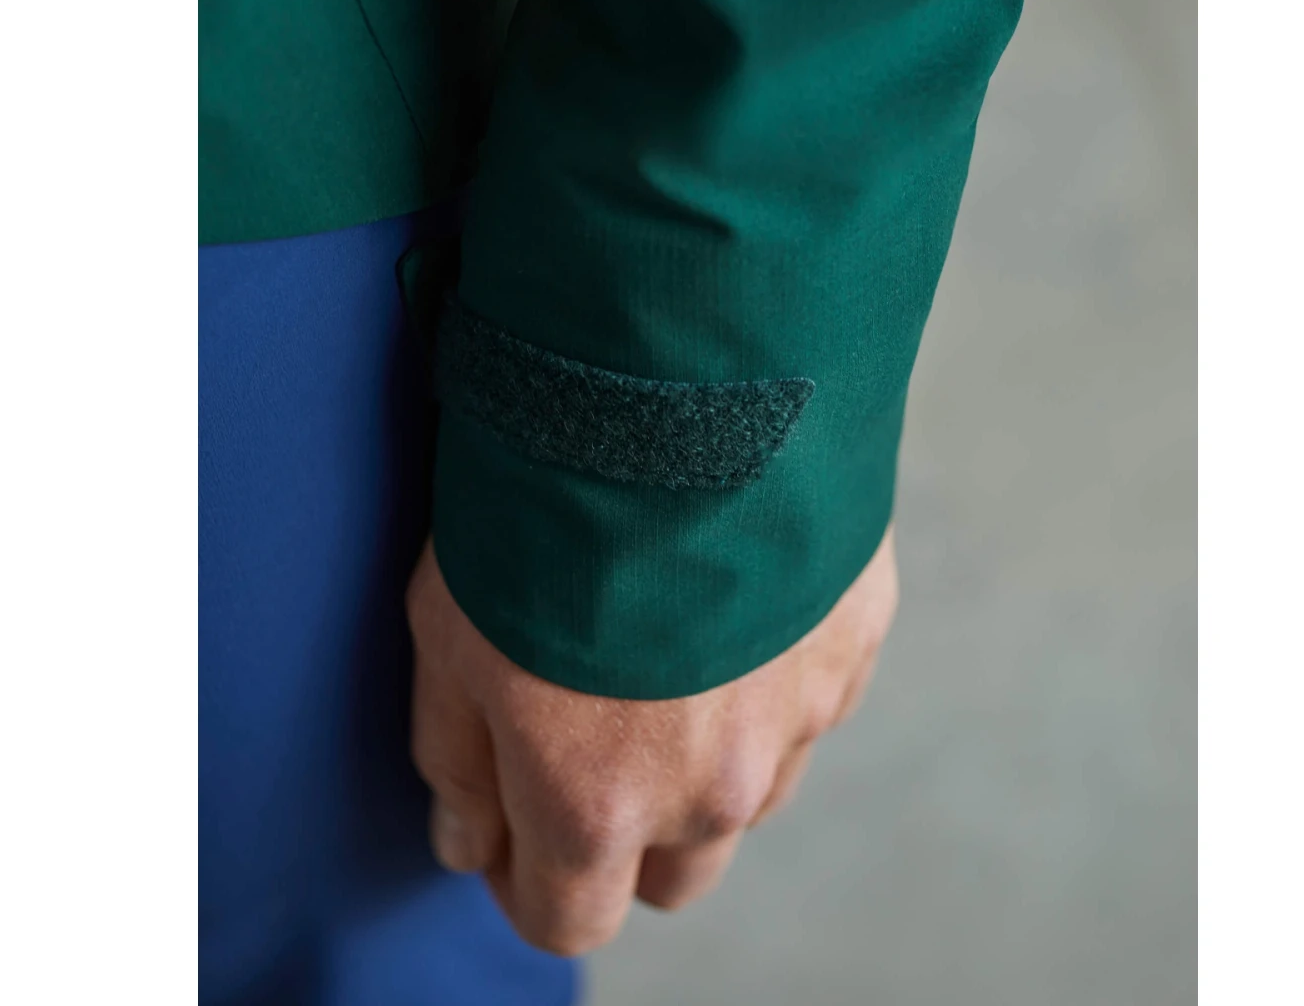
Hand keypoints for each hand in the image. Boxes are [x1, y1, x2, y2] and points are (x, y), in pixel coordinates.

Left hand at [406, 526, 897, 955]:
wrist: (678, 386)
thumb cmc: (548, 505)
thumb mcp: (449, 631)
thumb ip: (459, 760)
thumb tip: (467, 843)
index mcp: (598, 802)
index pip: (568, 918)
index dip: (530, 880)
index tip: (516, 824)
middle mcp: (712, 788)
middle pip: (674, 874)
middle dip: (629, 831)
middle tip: (596, 726)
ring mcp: (797, 717)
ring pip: (750, 791)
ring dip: (708, 752)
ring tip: (668, 638)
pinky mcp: (854, 644)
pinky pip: (809, 699)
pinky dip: (770, 673)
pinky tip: (730, 591)